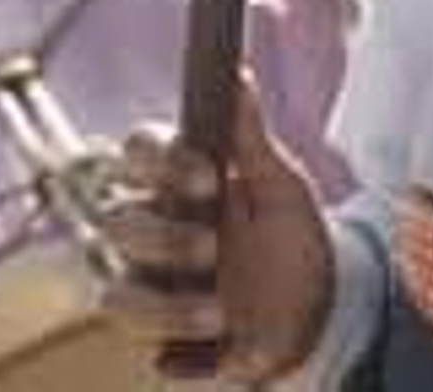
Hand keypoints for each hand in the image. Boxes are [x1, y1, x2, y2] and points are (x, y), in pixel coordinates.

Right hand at [102, 82, 334, 383]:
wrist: (317, 306)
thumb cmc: (288, 232)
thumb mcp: (280, 185)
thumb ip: (253, 138)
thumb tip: (238, 76)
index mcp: (173, 181)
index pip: (135, 154)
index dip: (159, 161)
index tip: (209, 176)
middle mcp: (150, 232)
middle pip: (116, 223)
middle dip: (160, 236)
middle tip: (212, 247)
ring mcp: (152, 288)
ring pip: (116, 294)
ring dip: (162, 305)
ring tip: (219, 312)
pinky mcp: (166, 343)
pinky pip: (151, 356)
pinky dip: (178, 357)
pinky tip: (216, 353)